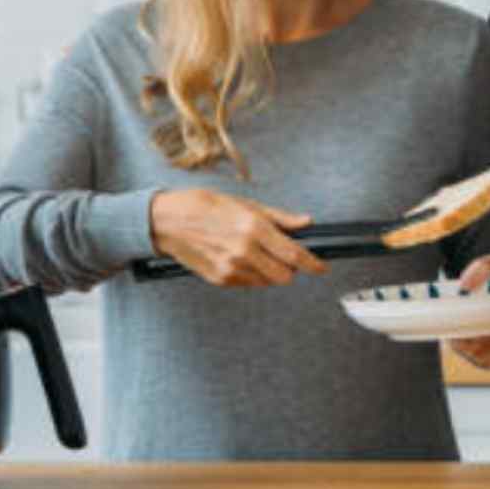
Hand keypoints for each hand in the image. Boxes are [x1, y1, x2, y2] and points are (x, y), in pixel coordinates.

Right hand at [149, 189, 325, 287]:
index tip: (321, 266)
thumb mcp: (245, 204)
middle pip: (285, 275)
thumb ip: (279, 217)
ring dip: (270, 272)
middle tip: (284, 256)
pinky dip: (252, 275)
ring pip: (267, 281)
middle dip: (290, 268)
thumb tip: (305, 223)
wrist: (168, 221)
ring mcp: (231, 268)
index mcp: (253, 228)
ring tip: (255, 252)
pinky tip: (239, 258)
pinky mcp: (220, 279)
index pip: (294, 254)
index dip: (312, 263)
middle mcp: (244, 251)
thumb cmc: (205, 206)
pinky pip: (248, 283)